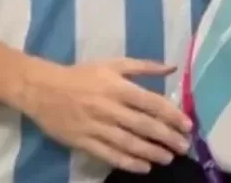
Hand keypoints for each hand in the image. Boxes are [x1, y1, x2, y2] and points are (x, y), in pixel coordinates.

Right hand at [23, 59, 191, 173]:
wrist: (42, 89)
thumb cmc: (83, 75)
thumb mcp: (114, 64)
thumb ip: (145, 66)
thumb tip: (173, 67)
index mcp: (118, 87)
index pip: (151, 103)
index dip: (171, 115)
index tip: (187, 125)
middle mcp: (109, 108)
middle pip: (143, 125)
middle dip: (166, 137)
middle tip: (183, 146)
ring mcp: (95, 126)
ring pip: (128, 143)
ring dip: (151, 152)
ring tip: (168, 158)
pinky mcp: (83, 141)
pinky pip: (108, 154)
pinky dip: (127, 162)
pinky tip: (144, 167)